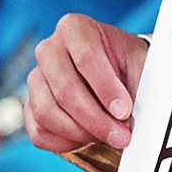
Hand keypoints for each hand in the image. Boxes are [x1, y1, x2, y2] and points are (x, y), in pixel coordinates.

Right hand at [26, 14, 147, 153]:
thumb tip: (138, 115)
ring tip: (110, 138)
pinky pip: (39, 131)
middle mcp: (49, 49)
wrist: (116, 71)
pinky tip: (89, 140)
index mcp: (75, 28)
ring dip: (81, 133)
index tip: (125, 111)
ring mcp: (36, 78)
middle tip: (123, 137)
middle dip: (96, 120)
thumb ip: (141, 81)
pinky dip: (65, 142)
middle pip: (64, 91)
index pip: (86, 58)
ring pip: (47, 113)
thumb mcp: (141, 63)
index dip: (106, 88)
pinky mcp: (30, 105)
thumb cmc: (129, 64)